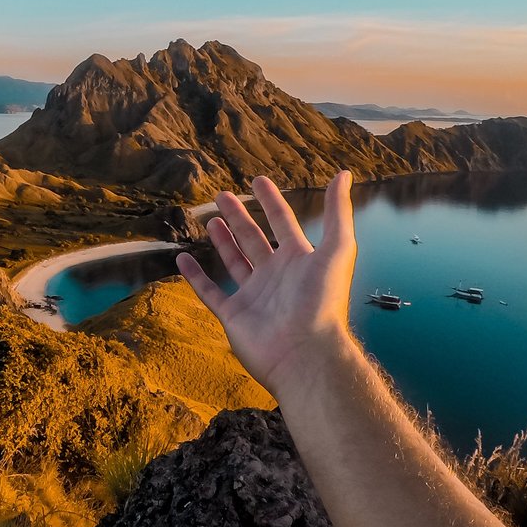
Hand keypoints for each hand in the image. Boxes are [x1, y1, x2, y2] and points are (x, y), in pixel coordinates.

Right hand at [176, 172, 356, 397]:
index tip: (257, 181)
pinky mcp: (233, 315)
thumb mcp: (337, 249)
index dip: (271, 201)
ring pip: (233, 262)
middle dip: (239, 217)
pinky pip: (210, 292)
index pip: (282, 223)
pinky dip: (195, 276)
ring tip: (210, 220)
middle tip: (222, 195)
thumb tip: (344, 174)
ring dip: (222, 241)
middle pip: (254, 239)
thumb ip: (338, 212)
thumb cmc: (322, 300)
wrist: (303, 352)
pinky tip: (183, 258)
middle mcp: (275, 274)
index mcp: (299, 259)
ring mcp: (253, 295)